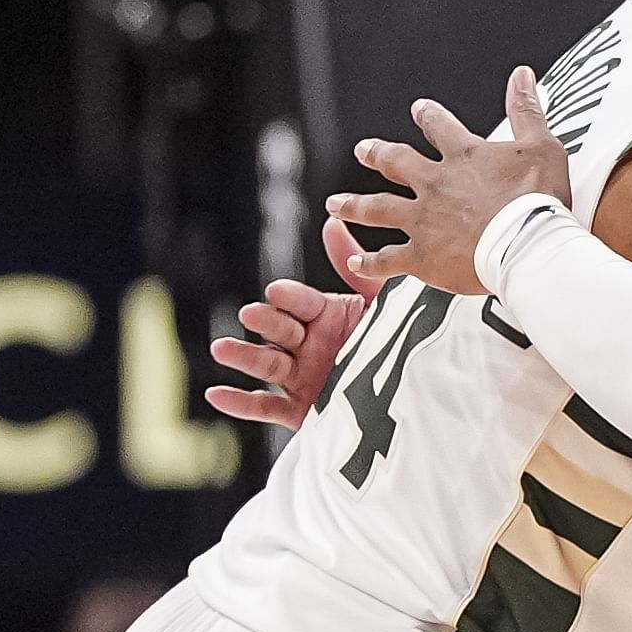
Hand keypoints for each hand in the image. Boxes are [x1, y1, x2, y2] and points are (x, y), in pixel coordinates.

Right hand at [205, 219, 376, 429]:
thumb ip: (356, 266)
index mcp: (326, 316)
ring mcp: (300, 377)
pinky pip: (265, 408)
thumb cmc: (397, 344)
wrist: (414, 393)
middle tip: (253, 315)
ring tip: (222, 348)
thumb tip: (333, 221)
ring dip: (243, 356)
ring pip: (267, 365)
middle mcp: (308, 344)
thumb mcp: (381, 305)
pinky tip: (217, 393)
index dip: (291, 298)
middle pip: (280, 330)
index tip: (278, 291)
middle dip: (266, 322)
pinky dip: (239, 403)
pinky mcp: (298, 411)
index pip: (303, 302)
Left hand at [328, 67, 572, 292]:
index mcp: (463, 156)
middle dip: (377, 155)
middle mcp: (435, 183)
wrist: (524, 243)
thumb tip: (522, 75)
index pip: (439, 126)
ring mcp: (423, 220)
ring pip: (378, 209)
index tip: (418, 109)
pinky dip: (370, 262)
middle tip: (363, 150)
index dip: (428, 115)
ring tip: (335, 203)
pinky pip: (387, 260)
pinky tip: (356, 261)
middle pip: (396, 163)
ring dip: (354, 205)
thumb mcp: (541, 145)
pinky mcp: (421, 256)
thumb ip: (526, 110)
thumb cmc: (537, 198)